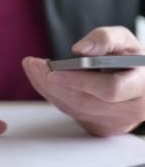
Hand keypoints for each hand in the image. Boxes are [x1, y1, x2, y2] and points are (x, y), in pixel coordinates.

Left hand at [23, 26, 144, 135]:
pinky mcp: (100, 127)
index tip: (53, 71)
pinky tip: (42, 79)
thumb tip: (81, 49)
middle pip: (83, 102)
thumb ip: (105, 39)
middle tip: (32, 64)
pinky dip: (54, 94)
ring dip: (47, 88)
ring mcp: (114, 123)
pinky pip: (71, 112)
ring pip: (73, 109)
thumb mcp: (125, 41)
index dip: (79, 81)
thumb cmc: (132, 60)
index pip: (109, 90)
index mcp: (141, 87)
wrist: (140, 83)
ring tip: (32, 67)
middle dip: (51, 83)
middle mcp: (129, 111)